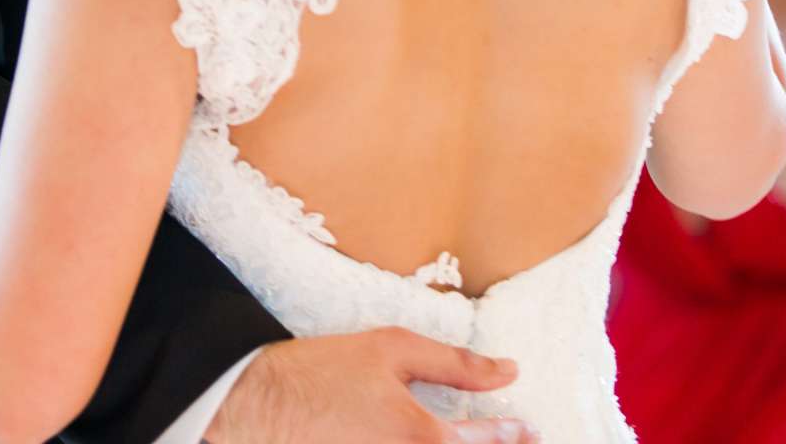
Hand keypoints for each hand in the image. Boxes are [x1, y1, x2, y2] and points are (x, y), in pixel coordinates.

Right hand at [212, 330, 534, 442]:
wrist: (256, 409)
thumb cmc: (321, 374)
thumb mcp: (391, 350)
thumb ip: (455, 362)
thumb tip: (507, 371)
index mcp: (425, 438)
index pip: (487, 443)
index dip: (512, 436)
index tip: (529, 431)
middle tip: (521, 440)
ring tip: (468, 442)